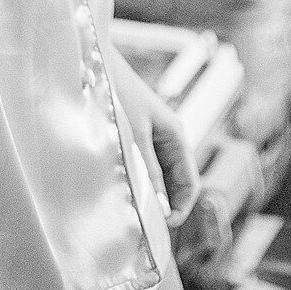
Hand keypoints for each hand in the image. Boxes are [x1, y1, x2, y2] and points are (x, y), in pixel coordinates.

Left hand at [108, 48, 200, 227]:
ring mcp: (155, 136)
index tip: (165, 225)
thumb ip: (149, 170)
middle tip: (149, 224)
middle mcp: (170, 137)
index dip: (182, 206)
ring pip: (162, 175)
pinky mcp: (140, 135)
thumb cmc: (119, 94)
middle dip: (169, 203)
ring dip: (156, 193)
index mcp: (176, 135)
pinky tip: (131, 192)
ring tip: (139, 211)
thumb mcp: (136, 135)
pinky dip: (144, 181)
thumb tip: (161, 205)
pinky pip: (149, 166)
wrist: (100, 64)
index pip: (190, 181)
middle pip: (177, 181)